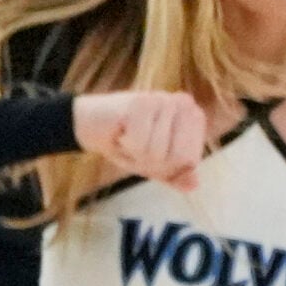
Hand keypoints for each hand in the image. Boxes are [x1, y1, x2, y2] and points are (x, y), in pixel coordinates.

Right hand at [72, 90, 209, 190]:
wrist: (91, 124)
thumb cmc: (126, 142)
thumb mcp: (154, 164)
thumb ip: (175, 175)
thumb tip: (194, 185)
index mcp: (194, 117)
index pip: (190, 161)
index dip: (165, 167)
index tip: (149, 152)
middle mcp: (184, 104)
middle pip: (178, 158)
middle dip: (151, 163)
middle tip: (136, 146)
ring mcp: (164, 100)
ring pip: (157, 153)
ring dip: (134, 154)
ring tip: (126, 138)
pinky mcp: (142, 102)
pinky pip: (139, 145)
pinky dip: (124, 146)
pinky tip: (119, 132)